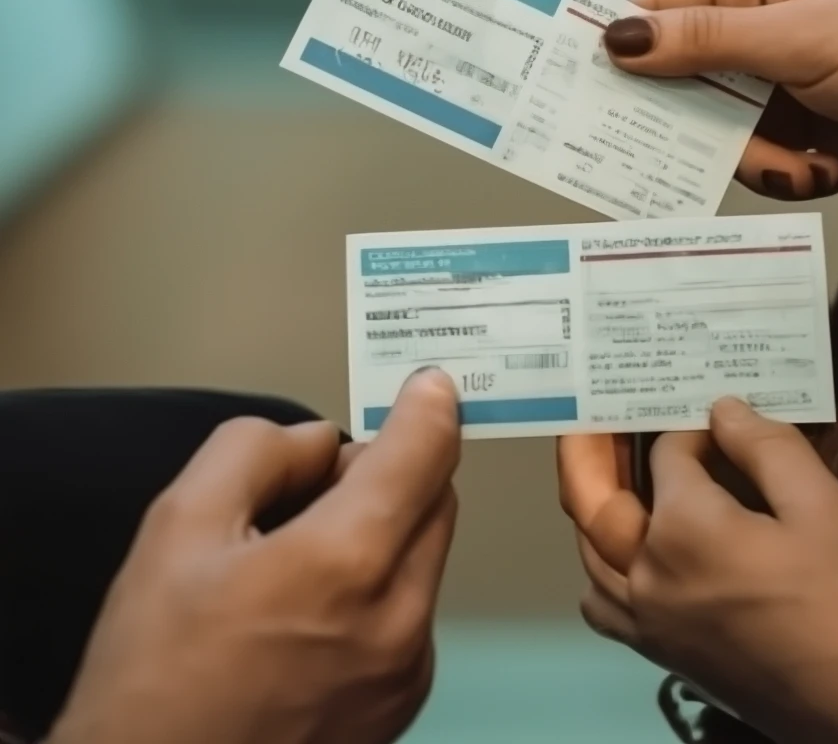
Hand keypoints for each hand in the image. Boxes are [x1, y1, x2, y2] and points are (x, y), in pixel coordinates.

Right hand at [48, 368, 459, 743]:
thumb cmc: (153, 678)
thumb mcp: (177, 528)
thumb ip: (256, 452)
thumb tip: (318, 442)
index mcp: (347, 564)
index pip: (425, 452)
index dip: (430, 404)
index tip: (430, 384)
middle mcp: (398, 620)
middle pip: (435, 500)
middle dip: (392, 471)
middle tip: (319, 485)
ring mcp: (407, 670)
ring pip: (425, 553)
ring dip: (386, 527)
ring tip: (299, 560)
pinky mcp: (402, 703)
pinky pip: (413, 608)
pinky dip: (382, 583)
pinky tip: (312, 612)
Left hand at [558, 398, 837, 743]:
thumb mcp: (824, 506)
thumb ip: (766, 447)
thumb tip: (720, 409)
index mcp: (684, 530)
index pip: (667, 456)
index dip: (691, 429)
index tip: (716, 418)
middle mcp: (648, 575)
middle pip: (594, 500)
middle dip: (588, 452)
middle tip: (590, 418)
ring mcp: (649, 622)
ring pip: (591, 554)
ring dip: (589, 508)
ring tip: (605, 476)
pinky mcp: (664, 656)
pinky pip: (607, 606)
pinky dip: (603, 570)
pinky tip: (629, 554)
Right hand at [603, 0, 837, 199]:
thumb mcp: (799, 41)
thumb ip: (704, 43)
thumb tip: (617, 39)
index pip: (657, 5)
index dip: (618, 44)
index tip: (580, 86)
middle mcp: (752, 27)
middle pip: (673, 76)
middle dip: (687, 119)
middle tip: (696, 145)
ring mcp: (770, 84)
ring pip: (707, 130)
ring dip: (750, 155)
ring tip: (800, 159)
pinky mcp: (788, 132)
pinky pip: (745, 160)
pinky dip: (780, 172)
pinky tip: (823, 168)